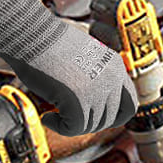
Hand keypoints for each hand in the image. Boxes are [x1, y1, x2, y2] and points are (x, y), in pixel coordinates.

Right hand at [0, 26, 137, 136]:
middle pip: (110, 119)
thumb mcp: (83, 56)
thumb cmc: (48, 42)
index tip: (95, 118)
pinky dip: (59, 127)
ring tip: (52, 113)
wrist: (31, 34)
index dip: (114, 117)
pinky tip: (46, 116)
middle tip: (67, 117)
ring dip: (70, 124)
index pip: (131, 104)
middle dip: (88, 123)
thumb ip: (95, 76)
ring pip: (90, 125)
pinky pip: (73, 128)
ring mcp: (97, 89)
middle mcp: (112, 78)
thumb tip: (93, 103)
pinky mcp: (79, 99)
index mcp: (115, 66)